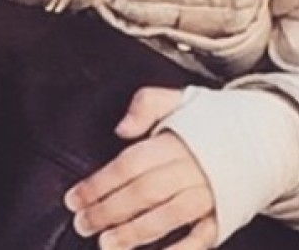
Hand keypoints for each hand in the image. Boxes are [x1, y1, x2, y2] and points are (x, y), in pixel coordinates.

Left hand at [64, 87, 216, 248]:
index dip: (99, 184)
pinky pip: (203, 237)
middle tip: (83, 224)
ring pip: (169, 216)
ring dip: (137, 233)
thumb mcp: (174, 100)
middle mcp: (191, 169)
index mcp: (175, 142)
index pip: (128, 165)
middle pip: (144, 193)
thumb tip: (121, 129)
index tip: (73, 199)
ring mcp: (209, 194)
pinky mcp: (224, 214)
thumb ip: (143, 106)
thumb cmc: (207, 121)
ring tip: (108, 244)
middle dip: (109, 211)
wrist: (261, 134)